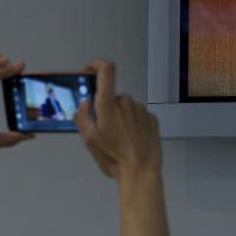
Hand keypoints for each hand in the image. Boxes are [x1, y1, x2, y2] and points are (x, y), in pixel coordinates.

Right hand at [74, 59, 161, 180]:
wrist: (141, 171)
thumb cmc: (112, 156)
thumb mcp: (89, 140)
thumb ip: (83, 117)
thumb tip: (86, 102)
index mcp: (109, 103)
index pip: (106, 70)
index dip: (96, 64)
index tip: (88, 72)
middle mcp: (127, 101)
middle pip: (112, 97)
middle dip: (107, 109)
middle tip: (104, 132)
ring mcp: (142, 110)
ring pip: (126, 108)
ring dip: (120, 118)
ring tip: (120, 140)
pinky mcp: (152, 119)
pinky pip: (138, 116)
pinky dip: (133, 124)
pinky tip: (132, 140)